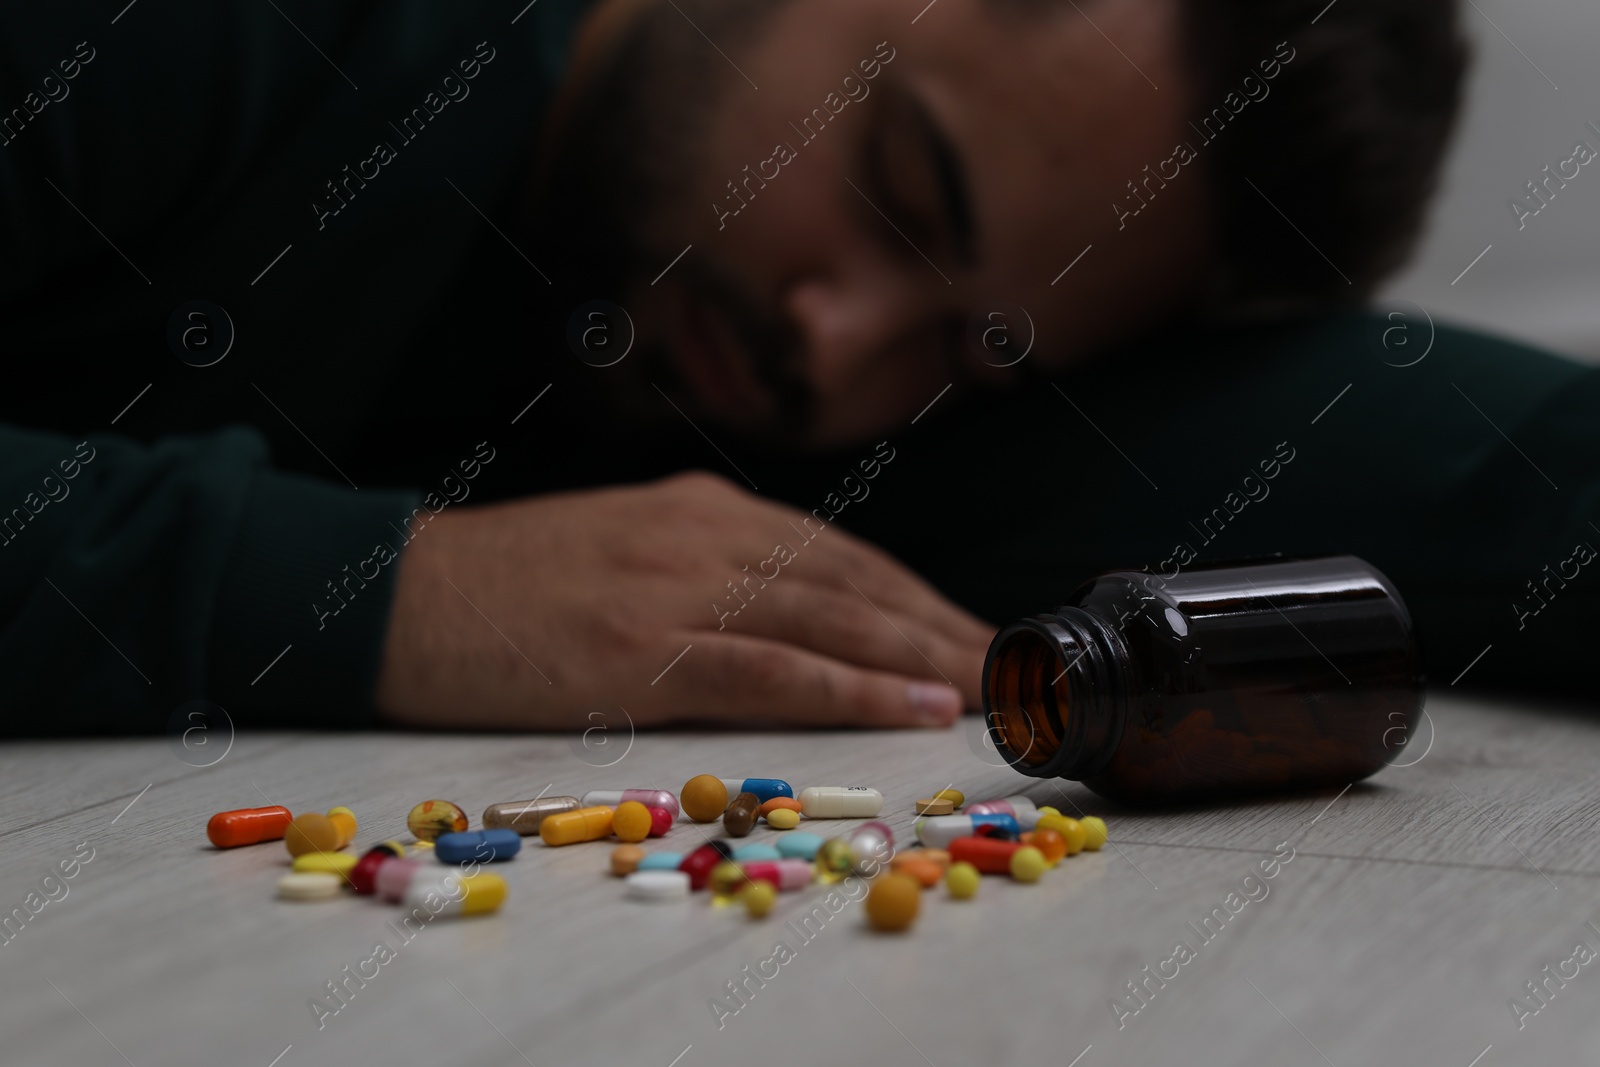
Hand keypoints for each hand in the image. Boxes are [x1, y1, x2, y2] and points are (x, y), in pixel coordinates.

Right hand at [374, 471, 993, 729]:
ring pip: (833, 620)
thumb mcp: (623, 551)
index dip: (918, 597)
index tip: (972, 633)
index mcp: (704, 509)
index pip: (841, 554)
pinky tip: (914, 704)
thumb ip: (707, 570)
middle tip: (1015, 665)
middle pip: (857, 582)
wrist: (399, 594)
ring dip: (924, 655)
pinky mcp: (644, 648)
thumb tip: (791, 617)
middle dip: (943, 625)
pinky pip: (772, 670)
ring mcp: (677, 587)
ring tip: (994, 687)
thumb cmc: (508, 584)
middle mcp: (707, 533)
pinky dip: (853, 687)